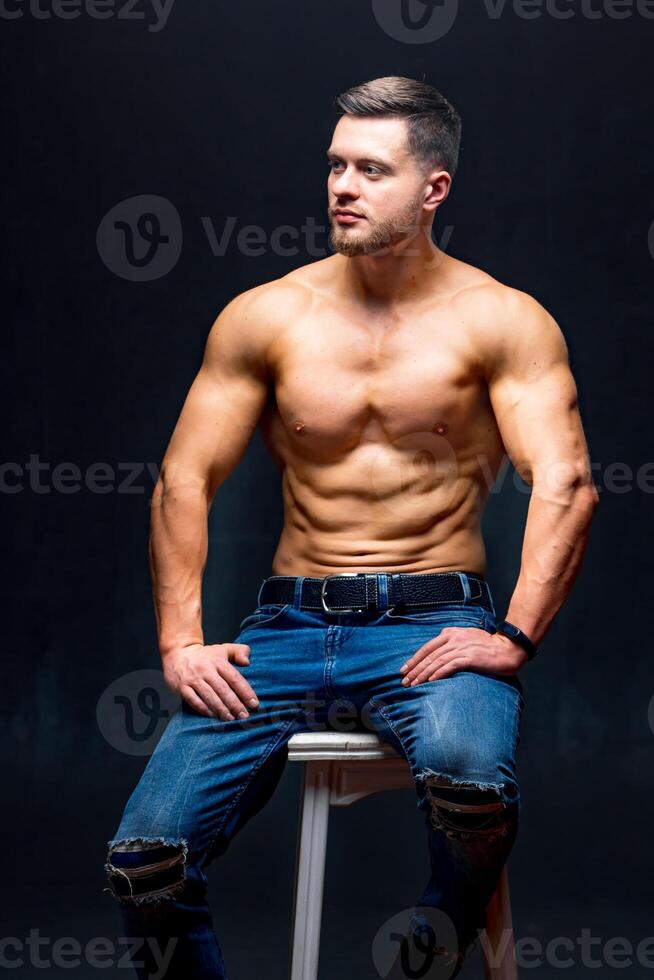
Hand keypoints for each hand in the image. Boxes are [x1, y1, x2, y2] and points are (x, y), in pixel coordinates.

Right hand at [162, 642, 259, 719]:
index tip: (254, 704)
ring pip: (209, 696)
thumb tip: (248, 662)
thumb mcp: (223, 649)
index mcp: (218, 661)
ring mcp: (193, 679)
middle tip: (244, 716)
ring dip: (220, 709)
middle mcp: (206, 670)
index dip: (245, 692)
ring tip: (230, 719)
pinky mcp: (181, 687)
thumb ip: (239, 652)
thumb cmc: (205, 655)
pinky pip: (192, 699)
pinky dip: (202, 708)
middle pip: (223, 689)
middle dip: (235, 704)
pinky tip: (211, 715)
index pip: (234, 678)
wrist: (177, 653)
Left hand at [399, 627, 526, 685]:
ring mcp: (461, 647)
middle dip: (414, 669)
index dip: (414, 659)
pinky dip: (439, 673)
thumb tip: (436, 655)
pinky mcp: (470, 657)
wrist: (507, 648)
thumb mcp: (465, 639)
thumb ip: (451, 644)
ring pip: (436, 662)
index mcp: (450, 633)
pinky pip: (450, 666)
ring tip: (414, 684)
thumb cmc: (487, 646)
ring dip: (423, 674)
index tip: (404, 670)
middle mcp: (454, 638)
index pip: (427, 647)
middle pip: (429, 655)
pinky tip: (430, 681)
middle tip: (404, 681)